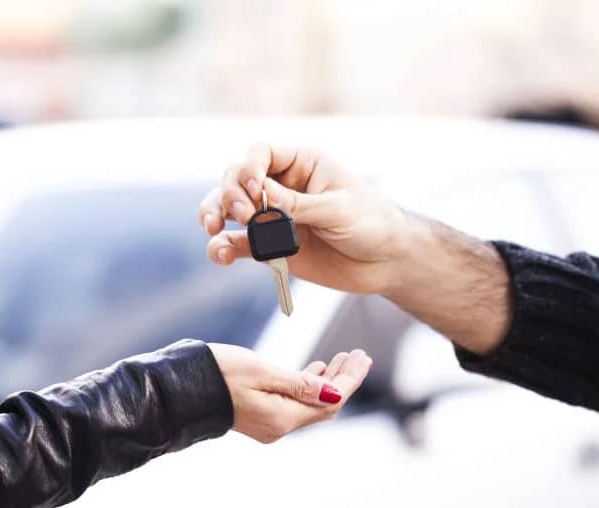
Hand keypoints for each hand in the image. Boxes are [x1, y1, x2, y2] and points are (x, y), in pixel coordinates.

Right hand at [197, 145, 412, 294]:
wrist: (385, 262)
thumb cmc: (371, 223)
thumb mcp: (338, 209)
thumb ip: (297, 204)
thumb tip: (258, 196)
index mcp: (302, 163)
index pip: (262, 154)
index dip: (250, 168)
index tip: (256, 188)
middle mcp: (282, 186)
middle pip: (237, 179)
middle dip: (232, 194)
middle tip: (247, 216)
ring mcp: (273, 216)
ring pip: (229, 209)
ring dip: (214, 214)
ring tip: (213, 229)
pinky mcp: (271, 245)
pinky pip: (238, 244)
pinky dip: (223, 248)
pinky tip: (220, 254)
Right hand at [207, 344, 371, 443]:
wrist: (179, 388)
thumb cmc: (219, 373)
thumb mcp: (263, 371)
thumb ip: (301, 383)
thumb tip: (336, 394)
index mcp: (283, 418)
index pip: (330, 401)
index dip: (350, 379)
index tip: (363, 357)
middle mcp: (279, 427)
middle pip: (323, 405)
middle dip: (343, 380)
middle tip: (358, 355)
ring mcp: (268, 424)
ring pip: (310, 404)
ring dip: (327, 381)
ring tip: (343, 358)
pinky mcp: (259, 417)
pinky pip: (294, 403)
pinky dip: (307, 385)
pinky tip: (315, 369)